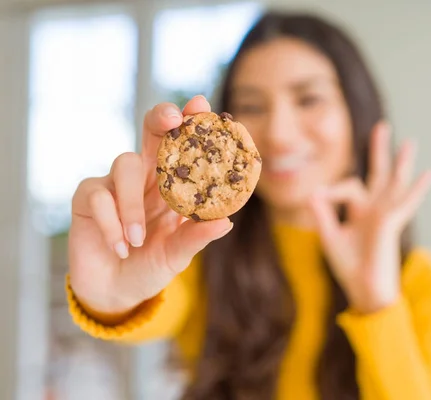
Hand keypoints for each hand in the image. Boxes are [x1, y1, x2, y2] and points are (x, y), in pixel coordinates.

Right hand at [69, 96, 232, 315]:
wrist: (117, 291)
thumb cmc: (152, 264)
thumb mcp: (178, 253)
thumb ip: (196, 237)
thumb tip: (226, 222)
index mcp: (172, 184)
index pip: (183, 145)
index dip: (191, 122)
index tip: (201, 106)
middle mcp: (146, 176)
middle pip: (151, 132)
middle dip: (161, 119)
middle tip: (172, 119)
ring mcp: (115, 183)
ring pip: (125, 164)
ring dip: (133, 203)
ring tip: (138, 238)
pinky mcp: (88, 197)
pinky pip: (98, 196)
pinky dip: (111, 222)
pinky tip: (120, 247)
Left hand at [310, 122, 430, 313]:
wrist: (364, 291)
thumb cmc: (350, 268)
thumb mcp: (330, 237)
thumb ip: (323, 214)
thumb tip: (313, 192)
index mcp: (362, 211)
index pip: (350, 186)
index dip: (333, 189)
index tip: (319, 197)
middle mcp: (376, 209)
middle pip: (379, 174)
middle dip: (379, 151)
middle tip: (382, 127)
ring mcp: (386, 215)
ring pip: (395, 182)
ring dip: (402, 162)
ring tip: (410, 142)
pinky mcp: (391, 224)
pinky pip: (404, 202)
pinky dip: (417, 188)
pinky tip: (430, 174)